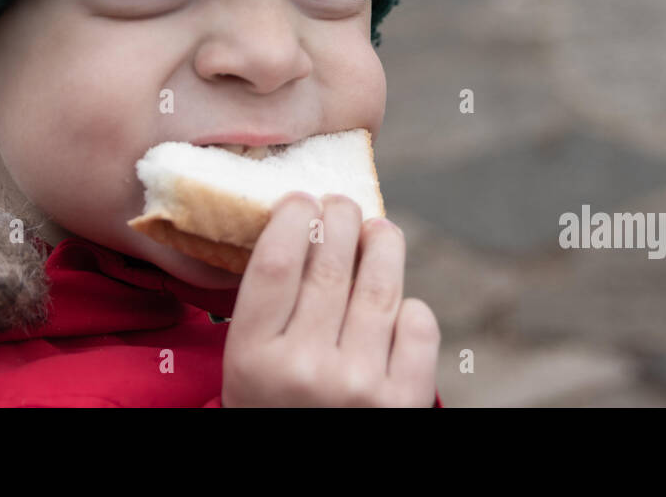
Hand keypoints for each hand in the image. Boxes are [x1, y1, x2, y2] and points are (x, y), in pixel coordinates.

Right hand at [220, 191, 439, 406]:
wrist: (312, 494)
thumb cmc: (276, 416)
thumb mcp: (247, 372)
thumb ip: (268, 313)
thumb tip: (301, 226)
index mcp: (253, 360)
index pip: (274, 263)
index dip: (291, 217)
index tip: (300, 198)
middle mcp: (305, 369)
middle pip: (328, 263)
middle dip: (339, 218)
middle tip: (340, 204)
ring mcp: (359, 386)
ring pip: (379, 284)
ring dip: (382, 243)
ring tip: (378, 229)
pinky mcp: (404, 402)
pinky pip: (418, 324)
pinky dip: (409, 306)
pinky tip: (395, 302)